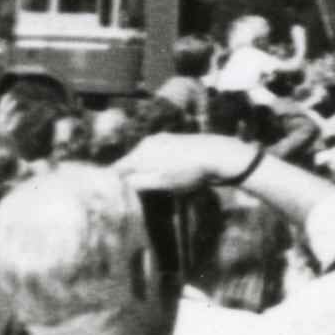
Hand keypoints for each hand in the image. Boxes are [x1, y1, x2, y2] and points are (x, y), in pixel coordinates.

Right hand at [115, 129, 256, 197]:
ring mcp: (162, 140)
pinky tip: (168, 175)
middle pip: (131, 162)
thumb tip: (122, 181)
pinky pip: (158, 155)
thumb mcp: (160, 182)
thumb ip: (137, 182)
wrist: (219, 156)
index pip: (118, 167)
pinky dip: (158, 165)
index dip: (115, 182)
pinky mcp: (174, 142)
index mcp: (141, 152)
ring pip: (145, 158)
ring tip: (154, 185)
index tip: (116, 194)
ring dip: (146, 172)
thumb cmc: (188, 172)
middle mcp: (148, 142)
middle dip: (131, 177)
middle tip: (135, 194)